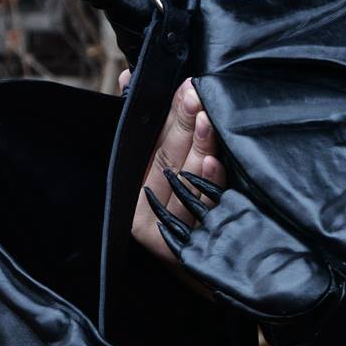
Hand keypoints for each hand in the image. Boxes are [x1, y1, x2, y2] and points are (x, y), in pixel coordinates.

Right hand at [119, 71, 227, 267]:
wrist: (203, 267)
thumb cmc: (179, 203)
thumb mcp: (158, 160)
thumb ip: (144, 120)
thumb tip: (129, 77)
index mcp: (131, 185)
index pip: (149, 143)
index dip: (163, 115)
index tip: (177, 87)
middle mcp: (143, 208)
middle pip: (165, 158)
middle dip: (181, 124)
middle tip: (194, 95)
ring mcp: (165, 229)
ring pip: (183, 180)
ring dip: (197, 147)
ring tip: (205, 119)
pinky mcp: (181, 247)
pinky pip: (202, 208)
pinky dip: (210, 184)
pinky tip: (216, 162)